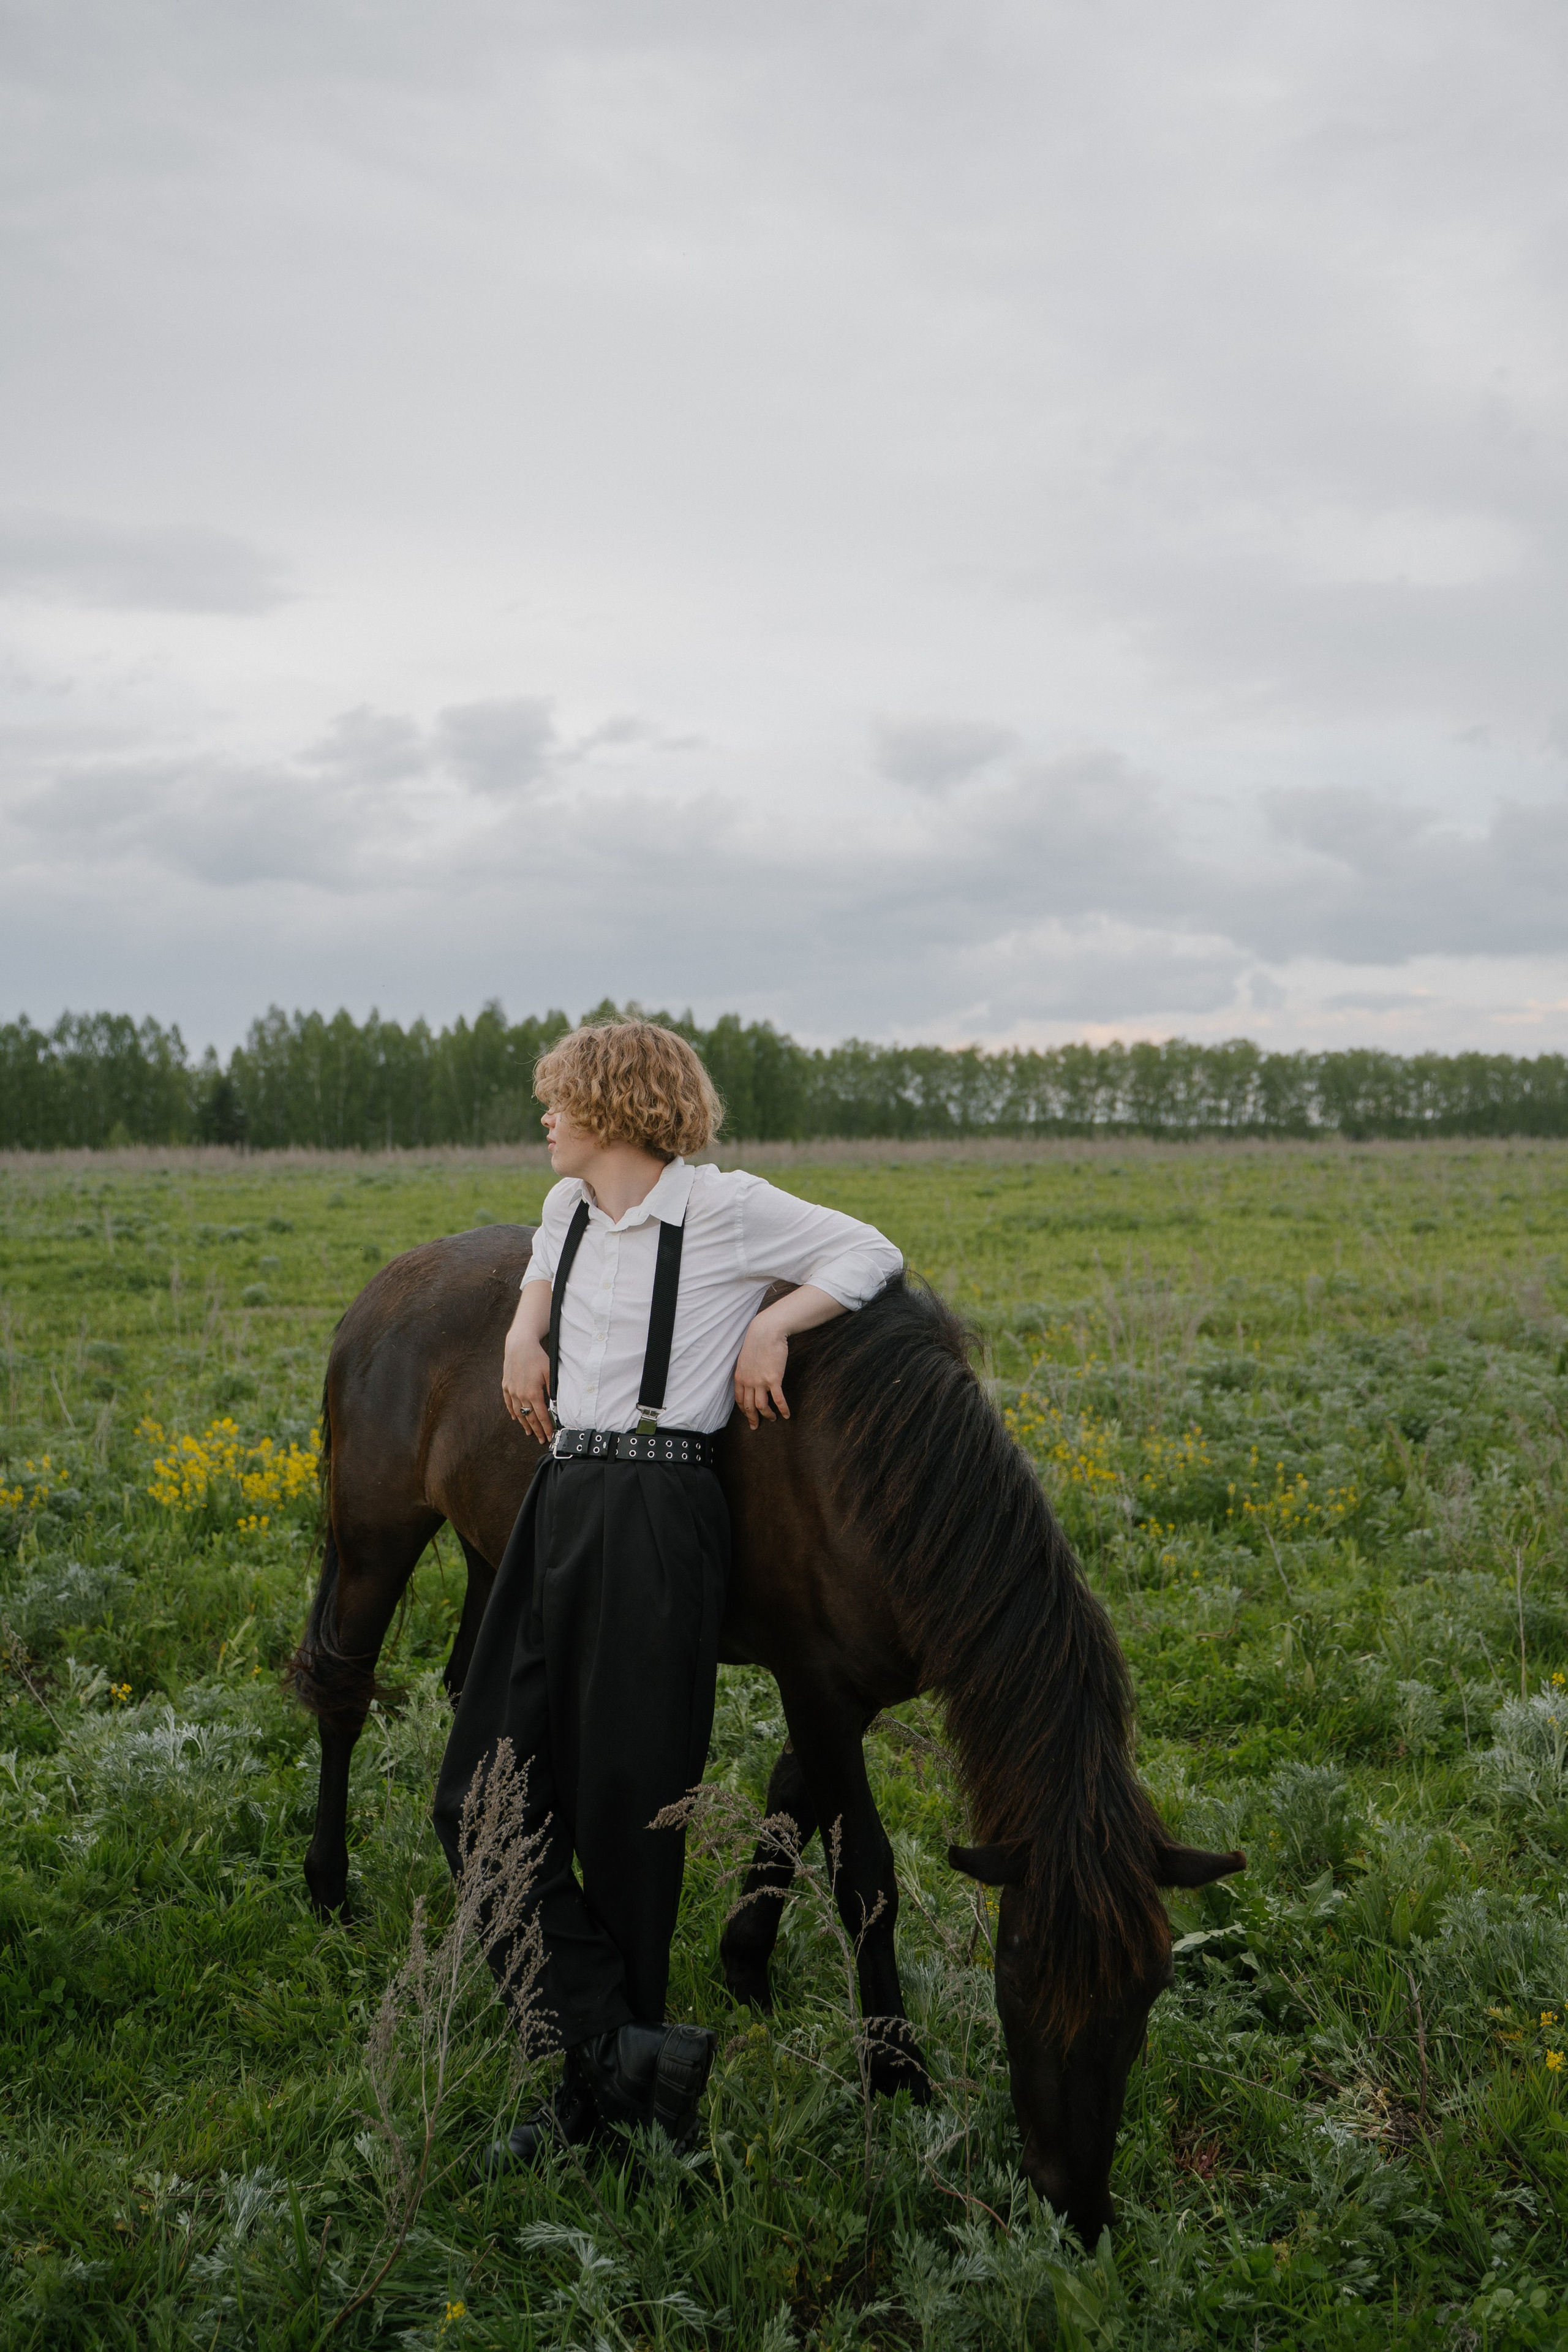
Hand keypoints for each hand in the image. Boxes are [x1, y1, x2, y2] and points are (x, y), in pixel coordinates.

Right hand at [502, 1323, 551, 1442]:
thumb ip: (552, 1390)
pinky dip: (512, 1412)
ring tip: (529, 1433)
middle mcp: (521, 1395)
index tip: (549, 1436)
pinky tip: (515, 1418)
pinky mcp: (506, 1386)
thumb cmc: (537, 1357)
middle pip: (530, 1418)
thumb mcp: (550, 1372)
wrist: (519, 1346)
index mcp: (534, 1393)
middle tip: (541, 1439)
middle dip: (536, 1430)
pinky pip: (509, 1403)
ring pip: (519, 1413)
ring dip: (524, 1424)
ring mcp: (512, 1391)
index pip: (542, 1416)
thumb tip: (555, 1404)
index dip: (546, 1427)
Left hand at [735, 1315, 790, 1429]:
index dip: (743, 1410)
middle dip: (753, 1418)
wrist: (766, 1331)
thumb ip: (747, 1369)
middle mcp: (748, 1382)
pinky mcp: (773, 1379)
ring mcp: (760, 1382)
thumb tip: (751, 1375)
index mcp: (740, 1376)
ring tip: (773, 1419)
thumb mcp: (746, 1356)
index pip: (739, 1399)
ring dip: (768, 1415)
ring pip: (762, 1406)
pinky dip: (783, 1409)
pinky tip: (787, 1414)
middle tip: (756, 1426)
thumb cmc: (757, 1340)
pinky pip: (778, 1400)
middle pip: (748, 1406)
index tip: (748, 1416)